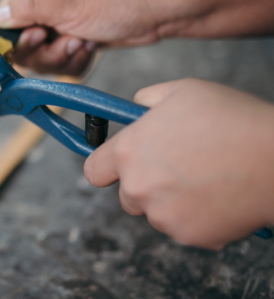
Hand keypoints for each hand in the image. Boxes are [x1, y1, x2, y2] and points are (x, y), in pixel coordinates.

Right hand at [0, 0, 174, 74]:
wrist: (156, 13)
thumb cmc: (117, 0)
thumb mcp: (69, 4)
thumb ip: (30, 8)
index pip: (2, 22)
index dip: (12, 40)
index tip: (35, 41)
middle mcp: (42, 13)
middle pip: (22, 50)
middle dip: (45, 54)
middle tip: (68, 41)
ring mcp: (58, 30)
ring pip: (43, 63)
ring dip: (64, 59)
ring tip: (85, 42)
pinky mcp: (72, 46)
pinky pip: (63, 68)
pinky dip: (77, 63)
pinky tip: (92, 48)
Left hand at [85, 78, 273, 248]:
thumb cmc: (231, 119)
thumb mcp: (182, 91)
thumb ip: (147, 100)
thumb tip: (135, 108)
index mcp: (129, 152)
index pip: (94, 170)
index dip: (105, 166)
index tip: (115, 166)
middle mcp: (138, 187)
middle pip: (127, 195)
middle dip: (144, 184)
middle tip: (176, 167)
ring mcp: (163, 216)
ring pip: (156, 212)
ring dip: (171, 200)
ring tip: (204, 177)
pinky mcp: (190, 236)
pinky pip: (184, 227)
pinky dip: (197, 216)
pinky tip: (218, 194)